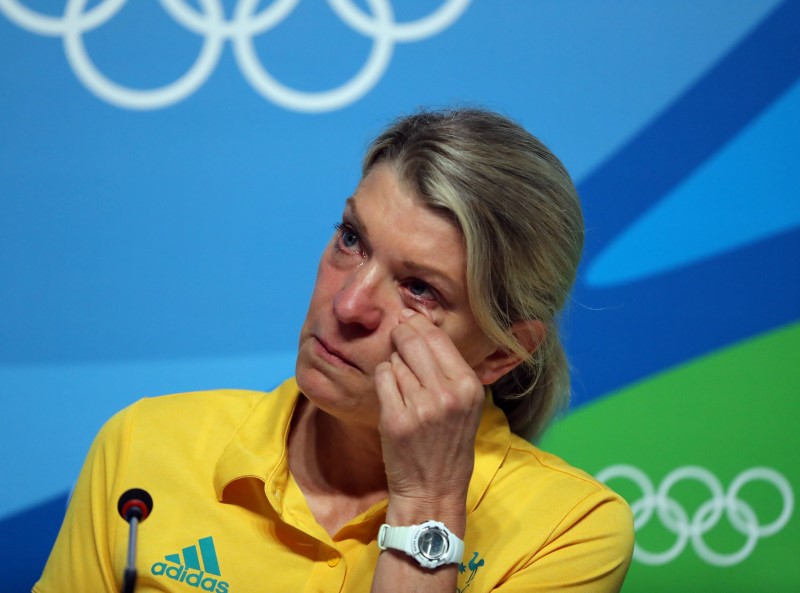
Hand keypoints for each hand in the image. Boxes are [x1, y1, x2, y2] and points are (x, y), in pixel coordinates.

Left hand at [374, 309, 485, 524]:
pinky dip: (383, 380)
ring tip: (404, 386)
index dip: (417, 323)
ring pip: (395, 360)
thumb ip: (448, 368)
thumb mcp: (464, 404)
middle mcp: (447, 394)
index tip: (407, 318)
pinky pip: (382, 377)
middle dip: (400, 334)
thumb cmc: (449, 444)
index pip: (437, 337)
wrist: (433, 489)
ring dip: (394, 365)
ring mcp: (420, 407)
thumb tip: (419, 324)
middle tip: (396, 338)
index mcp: (468, 386)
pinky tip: (392, 395)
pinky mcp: (396, 419)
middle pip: (412, 340)